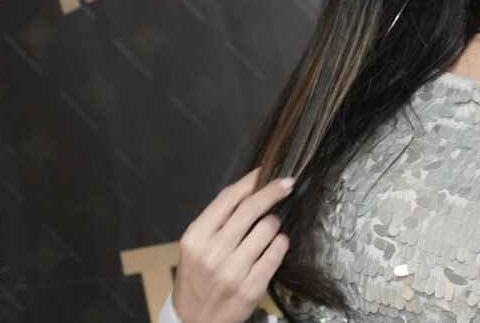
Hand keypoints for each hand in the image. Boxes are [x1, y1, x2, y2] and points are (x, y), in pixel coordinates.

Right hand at [172, 168, 293, 322]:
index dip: (251, 181)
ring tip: (268, 230)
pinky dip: (280, 243)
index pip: (228, 198)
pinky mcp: (251, 287)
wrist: (192, 322)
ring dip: (274, 223)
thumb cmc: (197, 279)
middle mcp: (212, 253)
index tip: (266, 172)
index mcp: (196, 238)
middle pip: (251, 208)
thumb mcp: (195, 246)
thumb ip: (218, 219)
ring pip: (268, 227)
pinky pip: (277, 252)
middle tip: (287, 184)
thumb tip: (250, 189)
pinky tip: (274, 245)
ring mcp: (232, 271)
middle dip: (274, 191)